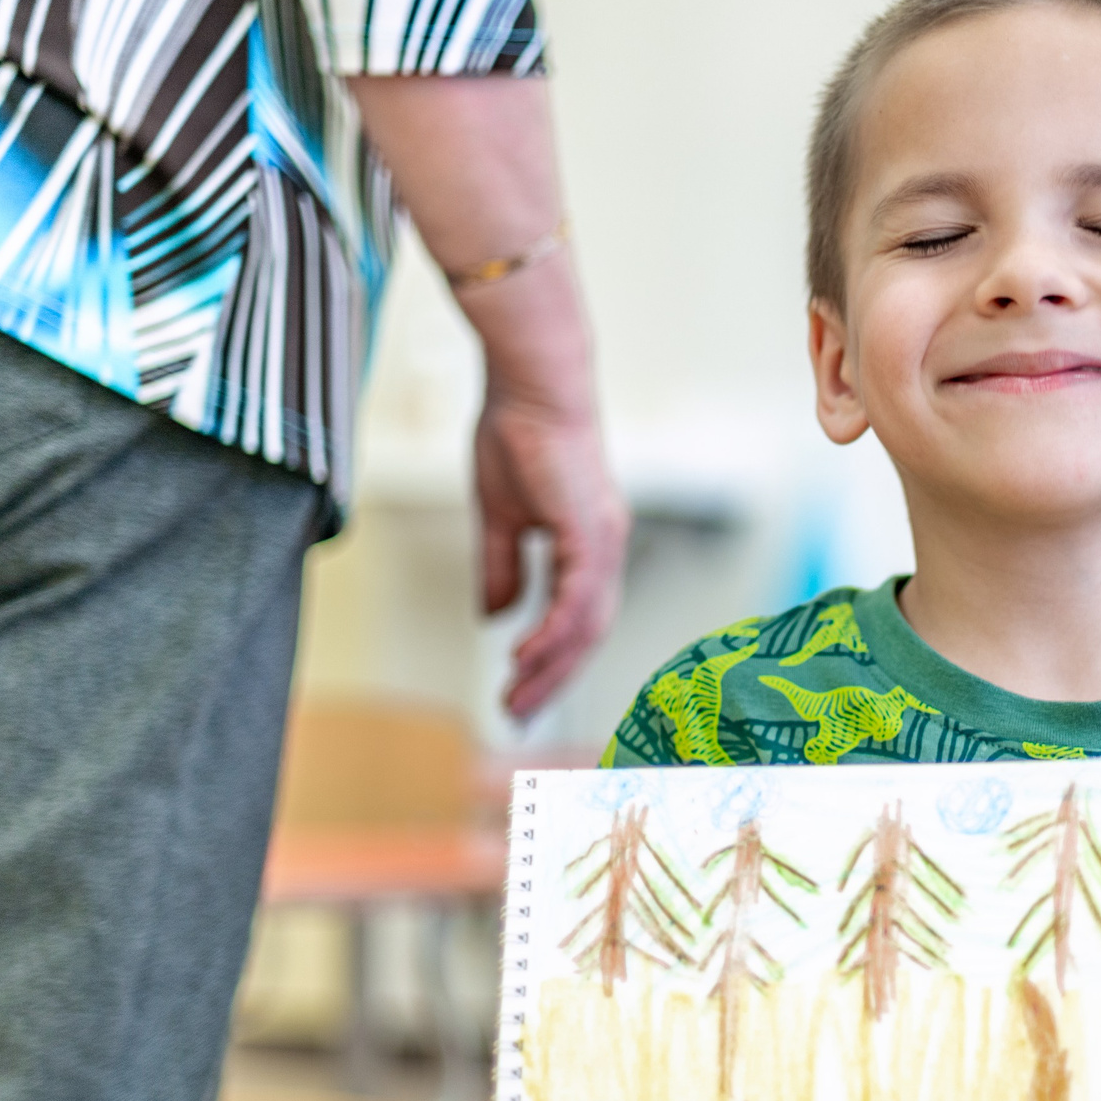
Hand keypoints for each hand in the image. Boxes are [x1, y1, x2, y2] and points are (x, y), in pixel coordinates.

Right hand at [471, 375, 629, 718]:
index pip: (577, 619)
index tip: (519, 695)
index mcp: (589, 545)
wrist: (531, 385)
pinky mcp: (590, 532)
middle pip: (587, 634)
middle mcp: (605, 548)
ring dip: (550, 668)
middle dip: (552, 680)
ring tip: (514, 699)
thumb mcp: (500, 515)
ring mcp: (603, 541)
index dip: (551, 662)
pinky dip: (552, 633)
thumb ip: (501, 567)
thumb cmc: (516, 435)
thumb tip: (495, 616)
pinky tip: (523, 657)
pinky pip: (576, 599)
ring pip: (585, 625)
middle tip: (516, 716)